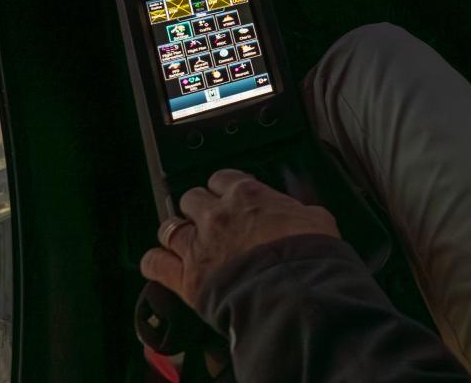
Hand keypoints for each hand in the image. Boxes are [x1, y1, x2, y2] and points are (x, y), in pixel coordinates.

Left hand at [140, 169, 339, 310]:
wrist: (292, 291)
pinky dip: (154, 262)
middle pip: (191, 198)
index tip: (228, 195)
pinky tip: (158, 264)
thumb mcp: (316, 219)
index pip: (222, 178)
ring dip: (175, 234)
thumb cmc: (308, 255)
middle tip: (208, 221)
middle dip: (198, 209)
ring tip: (182, 241)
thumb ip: (298, 211)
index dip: (223, 188)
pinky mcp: (186, 278)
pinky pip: (154, 263)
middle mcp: (217, 215)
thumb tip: (303, 215)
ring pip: (169, 227)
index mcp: (247, 195)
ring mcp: (198, 245)